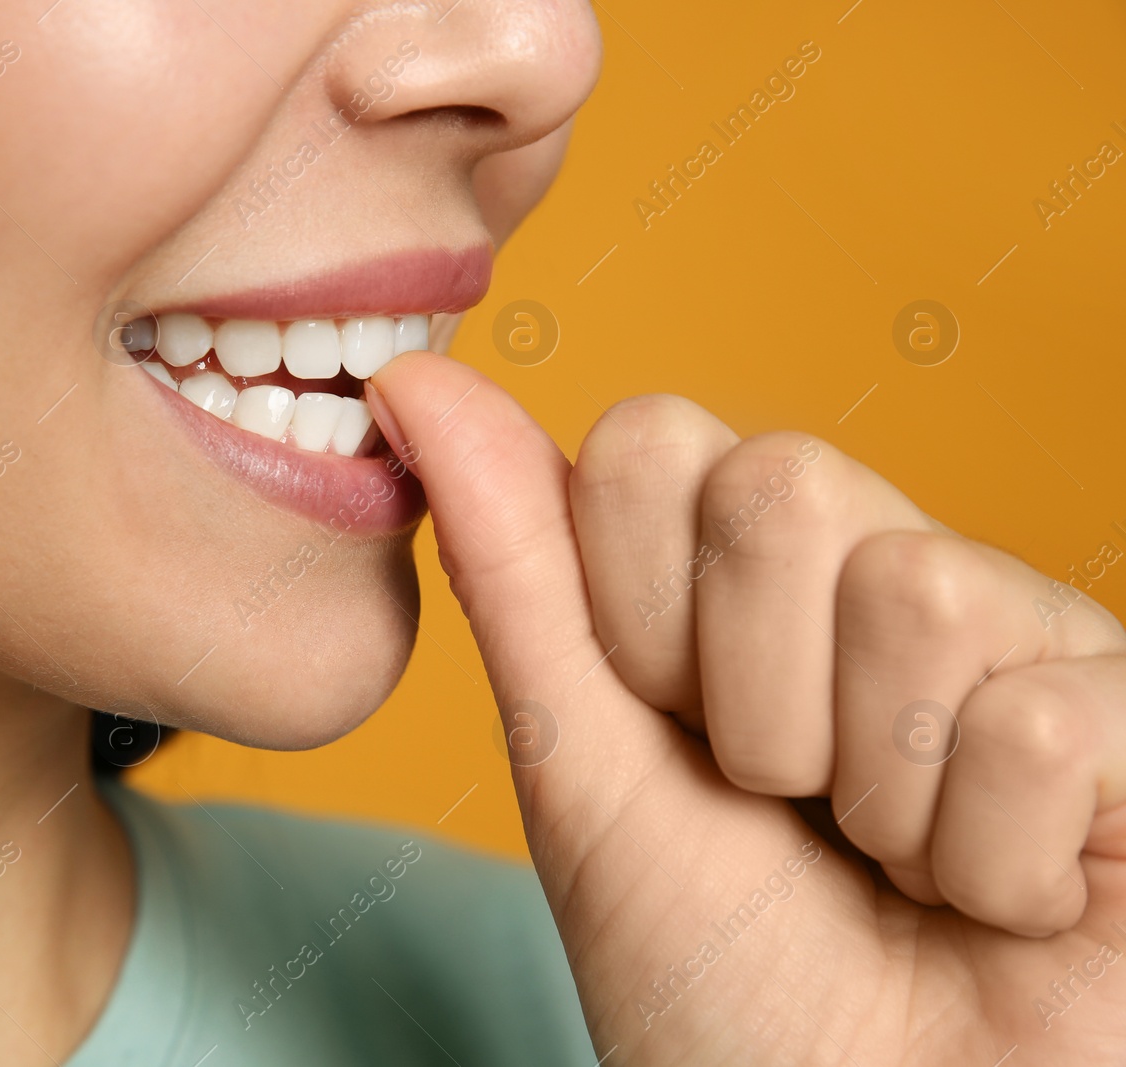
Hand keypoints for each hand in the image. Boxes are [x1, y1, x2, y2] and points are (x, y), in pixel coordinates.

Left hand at [370, 353, 1125, 1064]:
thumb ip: (514, 568)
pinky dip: (987, 862)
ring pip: (916, 592)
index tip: (666, 728)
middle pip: (782, 483)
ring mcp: (1025, 637)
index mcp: (747, 577)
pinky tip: (1006, 903)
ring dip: (872, 790)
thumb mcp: (582, 767)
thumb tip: (410, 379)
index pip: (658, 440)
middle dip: (747, 698)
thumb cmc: (715, 983)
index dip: (634, 607)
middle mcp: (886, 574)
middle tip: (784, 805)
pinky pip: (1033, 719)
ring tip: (897, 865)